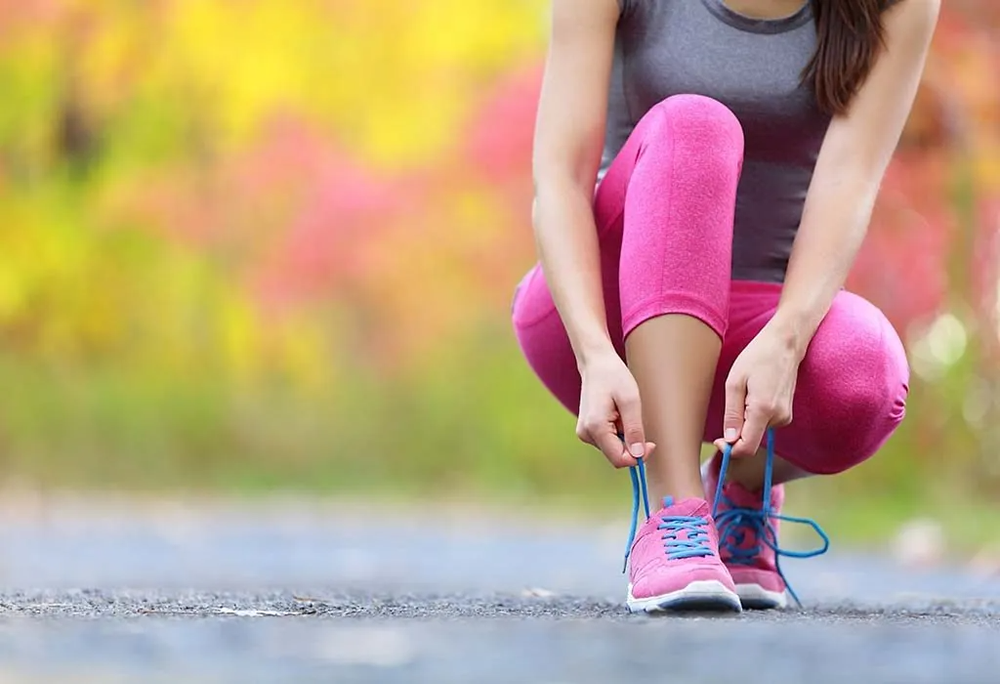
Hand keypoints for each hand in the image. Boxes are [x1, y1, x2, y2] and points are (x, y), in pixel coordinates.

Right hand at [577, 352, 655, 467]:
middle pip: (616, 456)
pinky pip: (608, 441)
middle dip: (631, 445)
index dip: (638, 456)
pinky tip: (616, 414)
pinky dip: (618, 432)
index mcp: (595, 427)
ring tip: (623, 413)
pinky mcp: (587, 430)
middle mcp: (586, 434)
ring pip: (613, 449)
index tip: (651, 443)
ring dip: (625, 436)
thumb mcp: (630, 401)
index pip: (619, 459)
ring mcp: (584, 433)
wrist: (596, 363)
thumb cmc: (614, 376)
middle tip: (637, 421)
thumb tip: (638, 455)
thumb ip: (634, 430)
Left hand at [713, 322, 801, 457]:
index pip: (747, 447)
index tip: (719, 441)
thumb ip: (732, 414)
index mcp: (763, 410)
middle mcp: (779, 417)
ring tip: (746, 393)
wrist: (784, 344)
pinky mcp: (787, 413)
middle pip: (752, 440)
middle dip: (737, 432)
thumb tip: (729, 439)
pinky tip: (756, 394)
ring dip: (746, 420)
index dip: (730, 450)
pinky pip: (765, 423)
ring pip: (757, 432)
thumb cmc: (757, 357)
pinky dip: (755, 415)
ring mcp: (785, 416)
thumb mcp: (734, 383)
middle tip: (731, 405)